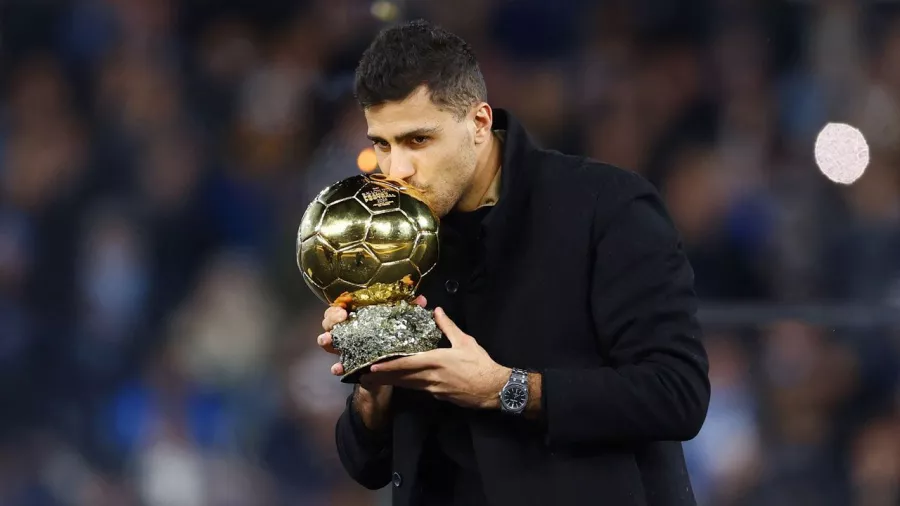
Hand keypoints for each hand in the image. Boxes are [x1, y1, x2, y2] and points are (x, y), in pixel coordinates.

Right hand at [317, 295, 427, 376]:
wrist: (393, 368)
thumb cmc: (394, 339)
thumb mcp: (401, 323)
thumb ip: (409, 311)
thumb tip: (421, 300)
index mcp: (360, 315)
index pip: (342, 304)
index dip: (339, 305)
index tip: (344, 308)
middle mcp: (349, 330)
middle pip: (330, 320)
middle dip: (331, 319)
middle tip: (340, 320)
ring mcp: (346, 347)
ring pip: (328, 340)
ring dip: (326, 339)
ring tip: (328, 340)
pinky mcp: (349, 364)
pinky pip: (338, 365)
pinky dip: (337, 367)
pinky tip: (338, 368)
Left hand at [361, 307, 508, 409]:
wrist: (494, 389)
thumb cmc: (480, 364)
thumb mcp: (465, 341)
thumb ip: (447, 327)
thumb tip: (437, 311)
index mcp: (435, 361)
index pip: (405, 364)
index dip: (387, 367)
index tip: (371, 368)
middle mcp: (430, 377)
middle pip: (401, 378)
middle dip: (382, 378)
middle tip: (364, 377)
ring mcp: (434, 389)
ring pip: (408, 385)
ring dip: (391, 382)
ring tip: (375, 380)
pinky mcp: (439, 395)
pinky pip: (419, 389)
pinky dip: (407, 385)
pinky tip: (402, 382)